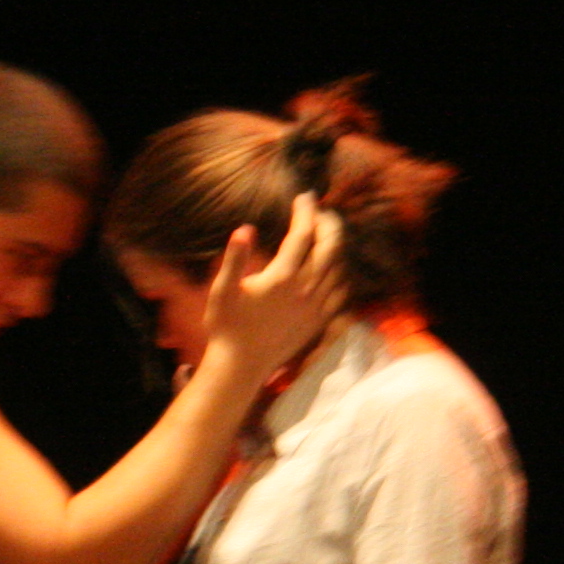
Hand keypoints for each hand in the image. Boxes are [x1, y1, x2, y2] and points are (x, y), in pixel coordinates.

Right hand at [202, 192, 347, 378]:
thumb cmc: (226, 327)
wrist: (240, 366)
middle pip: (330, 245)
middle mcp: (305, 289)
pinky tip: (333, 267)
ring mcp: (316, 305)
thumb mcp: (222, 291)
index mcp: (282, 277)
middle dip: (328, 223)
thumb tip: (245, 229)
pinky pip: (341, 290)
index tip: (304, 197)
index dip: (305, 211)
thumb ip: (234, 258)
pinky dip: (341, 272)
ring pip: (339, 265)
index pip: (302, 234)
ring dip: (336, 244)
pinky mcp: (320, 320)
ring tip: (326, 233)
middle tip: (320, 211)